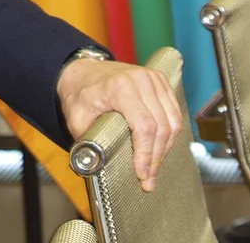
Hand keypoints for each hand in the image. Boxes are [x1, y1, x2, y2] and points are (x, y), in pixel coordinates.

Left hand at [56, 57, 183, 191]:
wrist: (83, 71)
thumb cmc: (79, 94)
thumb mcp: (75, 118)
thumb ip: (85, 142)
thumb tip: (97, 168)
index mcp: (119, 87)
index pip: (144, 126)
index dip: (146, 154)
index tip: (142, 174)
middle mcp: (141, 80)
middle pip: (162, 126)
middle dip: (156, 157)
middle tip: (148, 179)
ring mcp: (153, 79)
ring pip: (173, 121)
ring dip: (165, 148)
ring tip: (153, 168)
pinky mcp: (160, 82)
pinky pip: (174, 112)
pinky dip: (170, 134)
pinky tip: (159, 149)